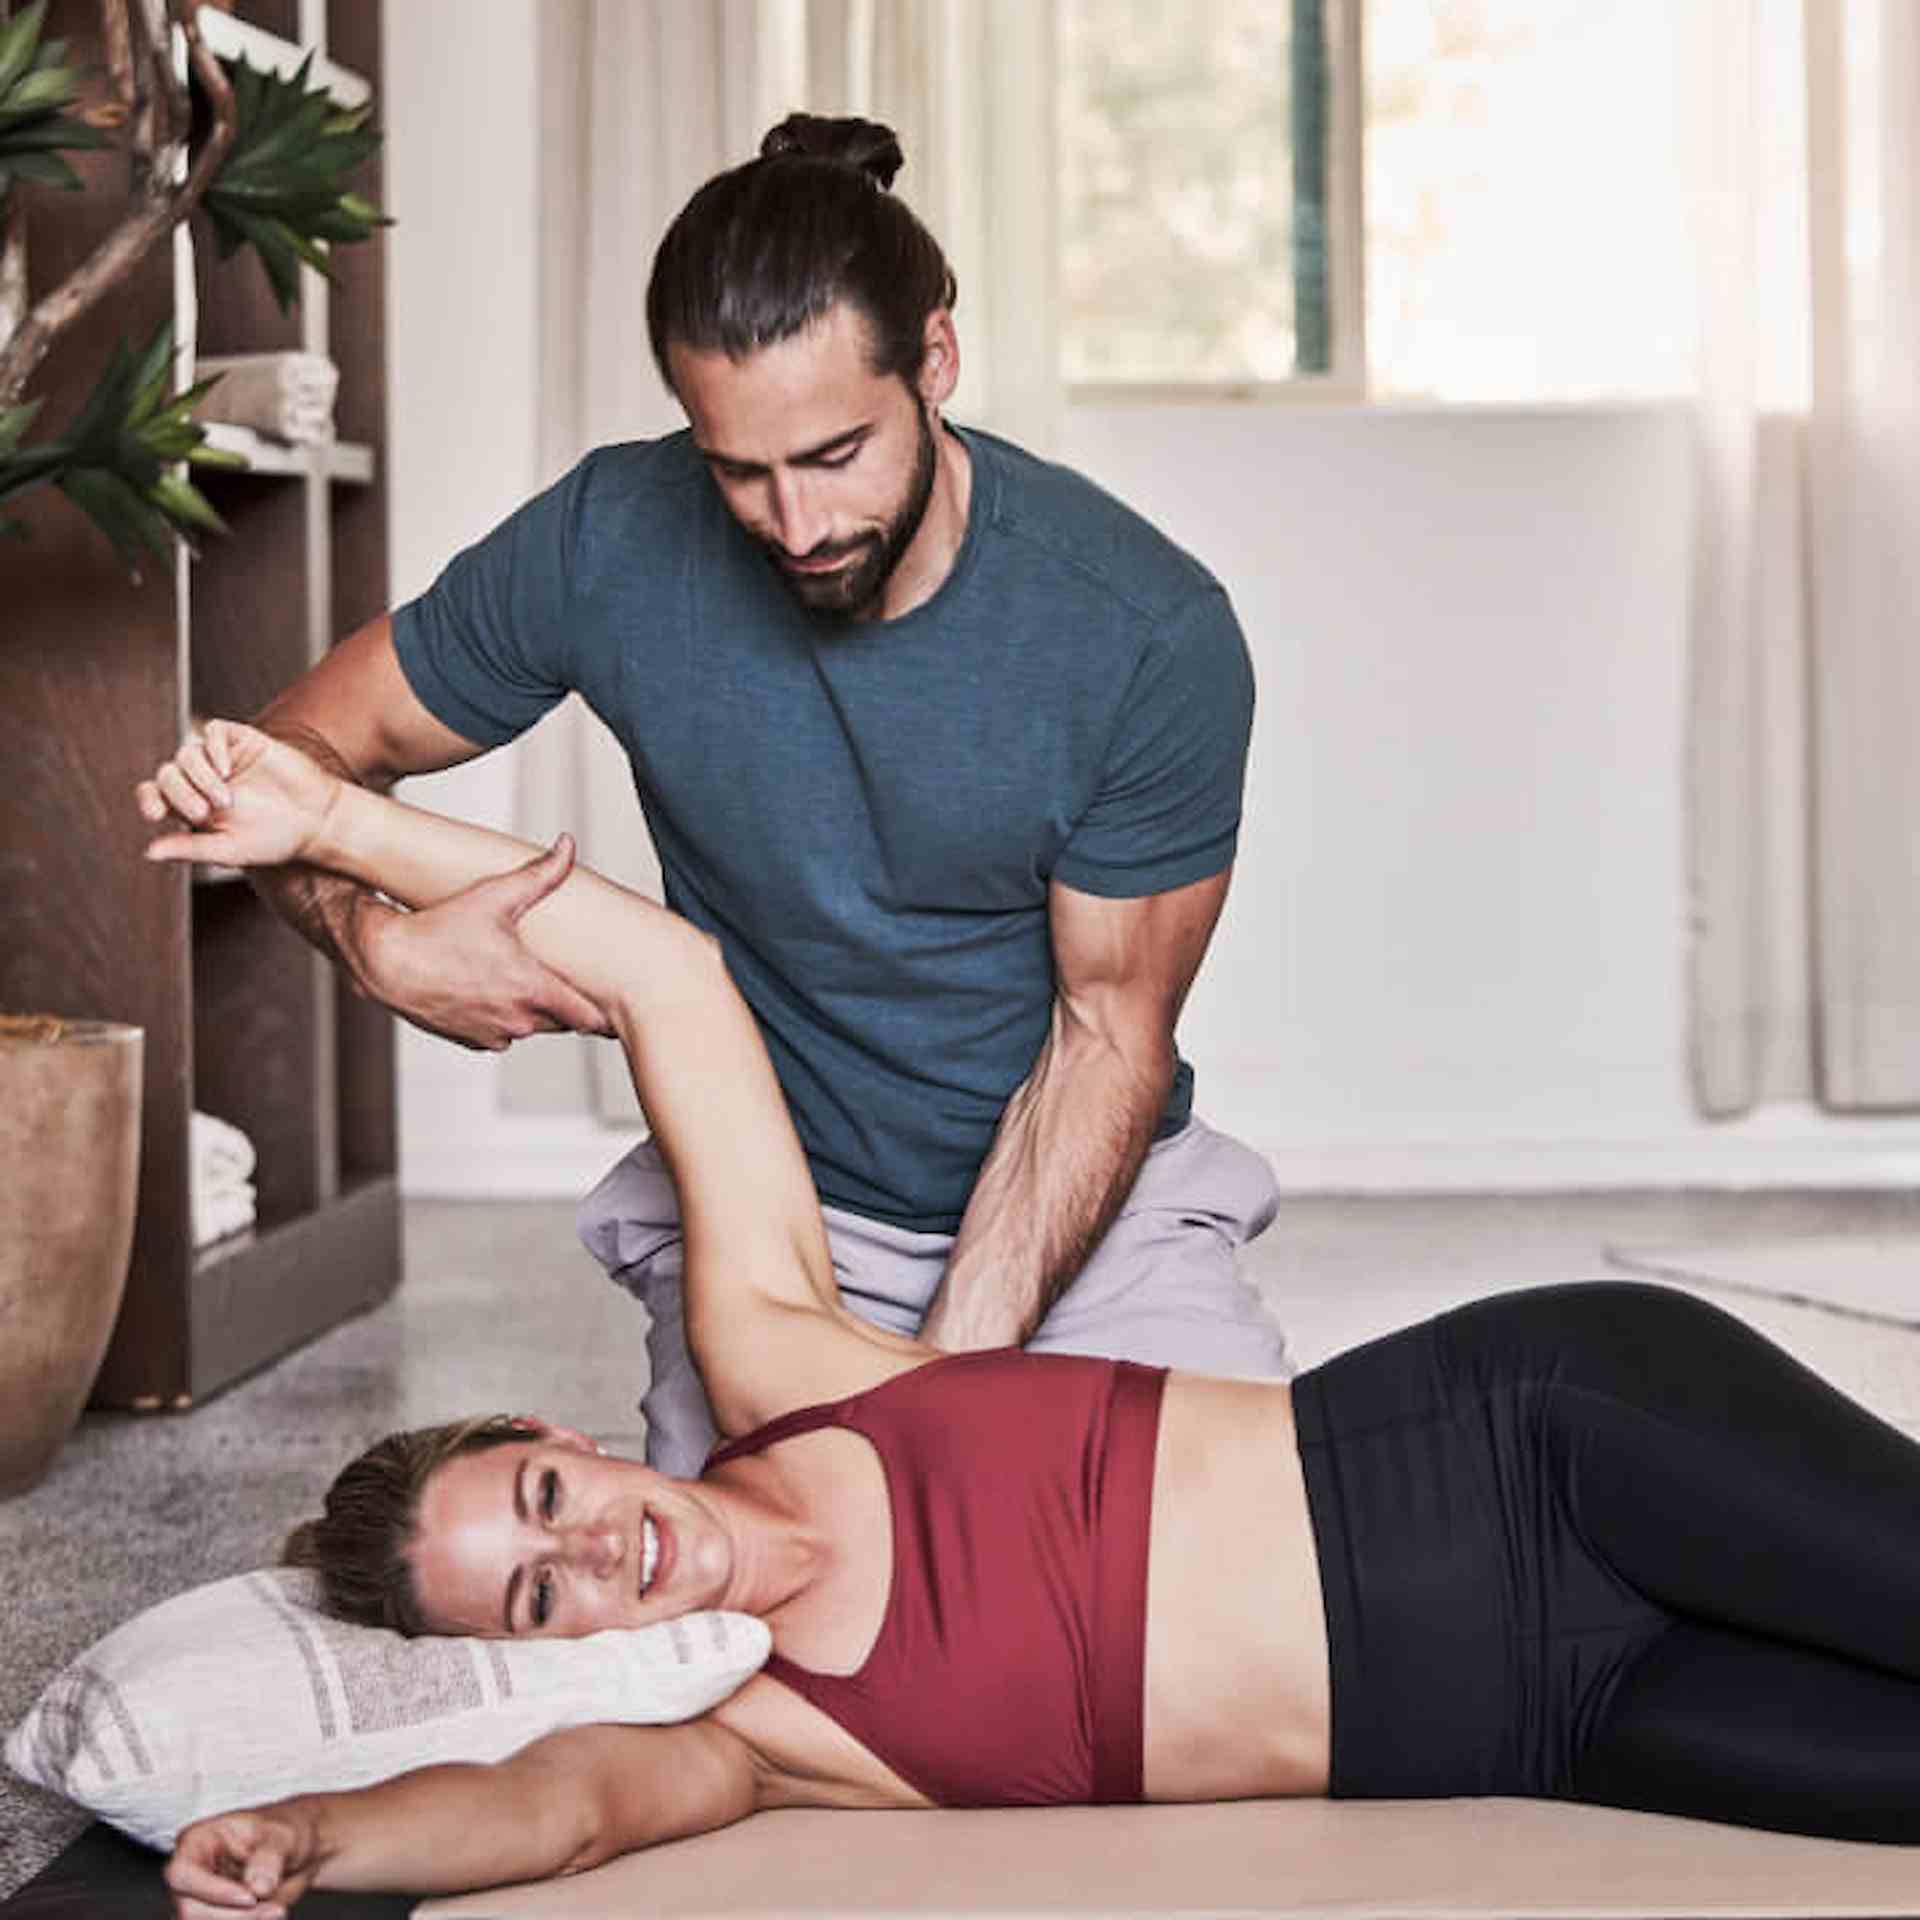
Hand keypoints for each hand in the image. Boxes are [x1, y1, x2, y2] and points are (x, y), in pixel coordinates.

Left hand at [138, 719, 339, 870]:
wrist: (317, 821)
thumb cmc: (275, 840)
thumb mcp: (228, 849)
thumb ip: (190, 848)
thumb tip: (148, 852)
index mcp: (193, 805)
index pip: (154, 793)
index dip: (148, 799)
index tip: (155, 815)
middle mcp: (202, 779)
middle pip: (167, 773)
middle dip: (178, 793)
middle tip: (203, 812)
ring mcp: (222, 758)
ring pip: (187, 753)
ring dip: (199, 776)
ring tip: (225, 799)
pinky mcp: (244, 740)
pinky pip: (213, 732)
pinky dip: (213, 748)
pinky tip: (227, 768)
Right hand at [166, 1804, 320, 1916]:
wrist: (300, 1851)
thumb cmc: (286, 1831)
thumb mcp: (284, 1835)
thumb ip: (270, 1857)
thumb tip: (258, 1886)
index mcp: (199, 1840)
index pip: (182, 1873)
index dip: (211, 1890)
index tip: (251, 1897)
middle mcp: (194, 1873)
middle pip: (190, 1910)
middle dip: (232, 1916)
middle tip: (274, 1910)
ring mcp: (202, 1900)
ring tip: (277, 1910)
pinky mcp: (216, 1917)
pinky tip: (271, 1915)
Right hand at [356, 837, 615, 1049]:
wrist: (387, 960)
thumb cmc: (439, 929)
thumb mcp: (496, 896)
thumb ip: (542, 874)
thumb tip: (568, 846)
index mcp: (533, 989)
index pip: (587, 1017)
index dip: (600, 1013)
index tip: (610, 1009)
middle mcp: (517, 1019)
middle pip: (560, 1021)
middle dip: (562, 1003)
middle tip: (558, 980)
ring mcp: (494, 1034)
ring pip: (530, 1027)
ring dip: (529, 1011)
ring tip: (515, 980)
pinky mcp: (472, 1041)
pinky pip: (501, 1034)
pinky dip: (501, 1018)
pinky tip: (488, 993)